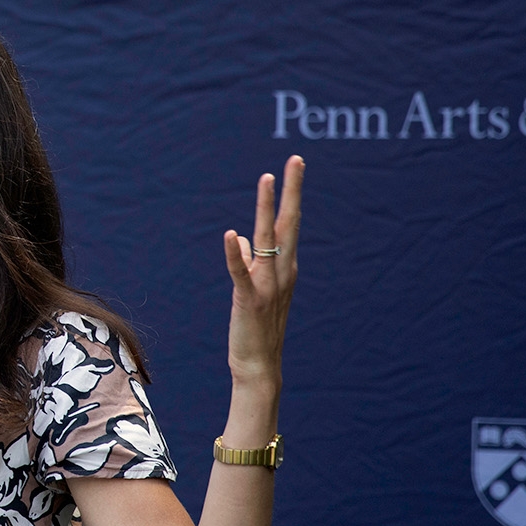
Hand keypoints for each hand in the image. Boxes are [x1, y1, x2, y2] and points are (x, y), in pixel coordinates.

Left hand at [223, 156, 302, 384]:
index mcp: (285, 268)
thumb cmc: (257, 328)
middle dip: (291, 190)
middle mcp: (282, 272)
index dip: (290, 194)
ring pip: (268, 240)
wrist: (259, 366)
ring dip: (266, 208)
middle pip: (288, 223)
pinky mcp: (249, 301)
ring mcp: (268, 286)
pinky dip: (235, 254)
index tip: (293, 165)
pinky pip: (241, 273)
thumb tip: (243, 239)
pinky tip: (230, 234)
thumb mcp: (257, 289)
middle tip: (295, 160)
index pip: (288, 224)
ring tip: (266, 179)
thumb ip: (252, 263)